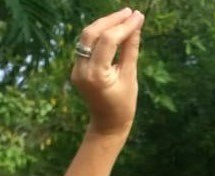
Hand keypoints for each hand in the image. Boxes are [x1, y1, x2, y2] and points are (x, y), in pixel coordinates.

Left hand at [71, 9, 144, 135]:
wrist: (107, 125)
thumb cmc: (123, 106)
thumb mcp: (130, 77)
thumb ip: (130, 49)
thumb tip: (136, 24)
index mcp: (95, 75)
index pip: (107, 40)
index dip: (123, 26)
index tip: (137, 17)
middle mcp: (81, 70)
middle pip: (92, 33)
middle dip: (111, 20)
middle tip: (129, 12)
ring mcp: (76, 69)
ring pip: (87, 36)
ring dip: (105, 24)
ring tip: (124, 18)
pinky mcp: (77, 68)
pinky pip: (86, 45)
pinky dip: (100, 35)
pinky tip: (114, 30)